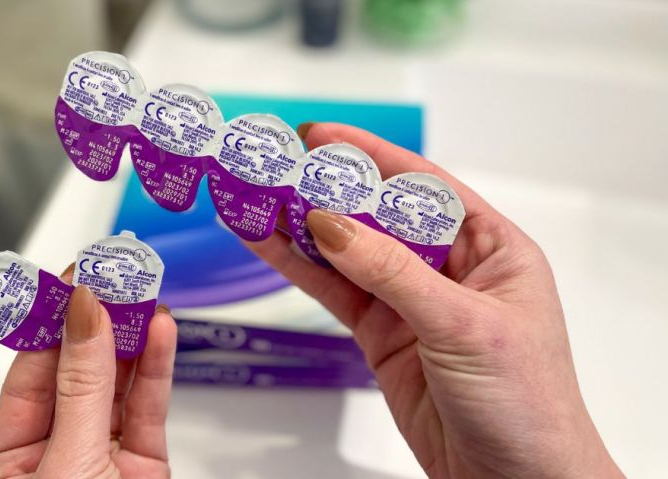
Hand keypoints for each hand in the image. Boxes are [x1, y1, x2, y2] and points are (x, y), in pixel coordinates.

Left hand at [0, 265, 176, 478]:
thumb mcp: (67, 461)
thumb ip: (82, 389)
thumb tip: (85, 316)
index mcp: (11, 458)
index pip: (29, 374)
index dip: (52, 324)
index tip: (74, 281)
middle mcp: (56, 452)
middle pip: (77, 373)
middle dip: (97, 323)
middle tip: (112, 276)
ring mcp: (102, 457)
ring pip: (116, 386)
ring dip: (132, 338)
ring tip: (142, 293)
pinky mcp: (144, 464)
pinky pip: (148, 409)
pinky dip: (157, 369)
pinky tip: (160, 332)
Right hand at [245, 123, 622, 478]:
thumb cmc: (527, 403)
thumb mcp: (463, 325)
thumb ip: (393, 272)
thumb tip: (331, 224)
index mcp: (491, 248)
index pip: (424, 185)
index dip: (371, 155)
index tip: (322, 136)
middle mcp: (448, 267)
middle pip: (376, 214)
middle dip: (325, 189)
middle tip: (273, 165)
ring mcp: (410, 301)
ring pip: (346, 251)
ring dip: (300, 226)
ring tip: (253, 197)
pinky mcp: (381, 334)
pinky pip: (334, 291)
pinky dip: (298, 268)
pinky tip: (267, 243)